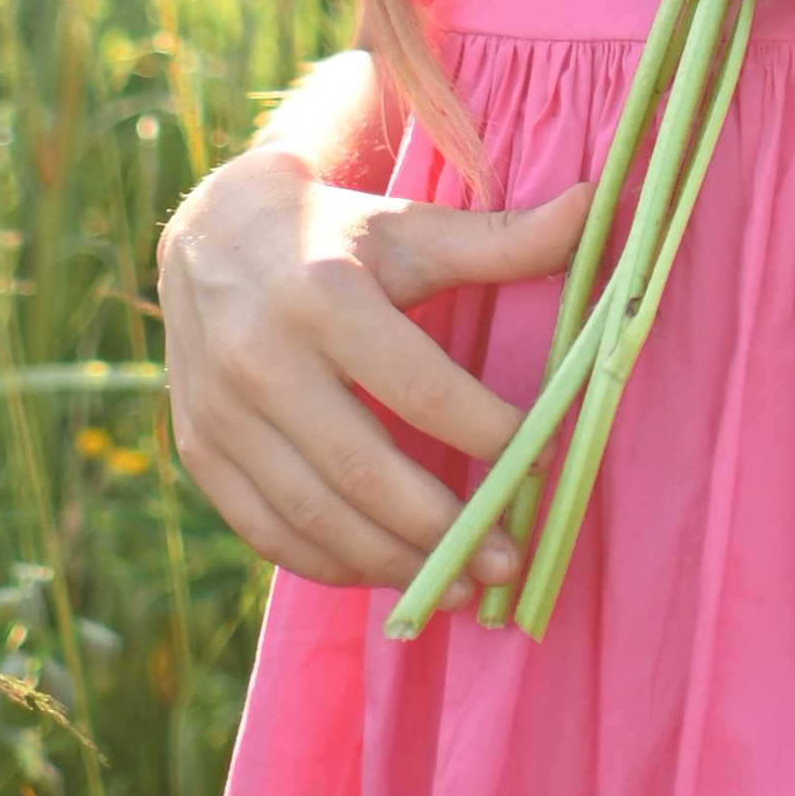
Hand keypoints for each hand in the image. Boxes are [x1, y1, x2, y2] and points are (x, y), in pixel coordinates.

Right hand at [158, 150, 595, 598]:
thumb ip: (502, 238)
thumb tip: (595, 208)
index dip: (485, 432)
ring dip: (393, 565)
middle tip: (509, 561)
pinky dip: (331, 565)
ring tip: (462, 587)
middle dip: (443, 529)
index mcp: (322, 295)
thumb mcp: (413, 227)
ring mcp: (219, 412)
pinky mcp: (199, 451)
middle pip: (362, 469)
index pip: (418, 387)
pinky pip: (267, 531)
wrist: (213, 233)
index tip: (539, 459)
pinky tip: (389, 575)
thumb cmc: (338, 233)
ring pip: (312, 515)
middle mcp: (260, 358)